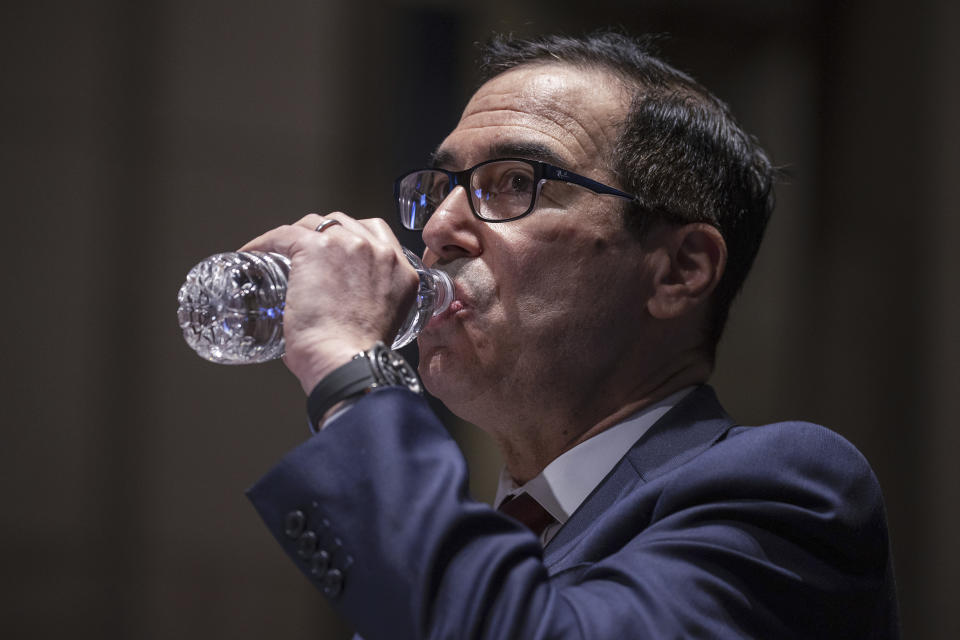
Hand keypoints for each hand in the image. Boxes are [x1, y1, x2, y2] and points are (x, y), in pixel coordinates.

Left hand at [239, 213, 418, 393]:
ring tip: (277, 251)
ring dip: (295, 234)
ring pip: (314, 224)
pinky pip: (284, 234)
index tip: (333, 249)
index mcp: (402, 272)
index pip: (375, 233)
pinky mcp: (316, 250)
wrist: (347, 362)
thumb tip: (338, 316)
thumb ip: (368, 310)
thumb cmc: (358, 357)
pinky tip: (253, 253)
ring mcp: (350, 247)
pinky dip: (264, 242)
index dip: (350, 237)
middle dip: (321, 234)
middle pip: (344, 223)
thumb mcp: (383, 327)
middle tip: (302, 254)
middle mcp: (381, 253)